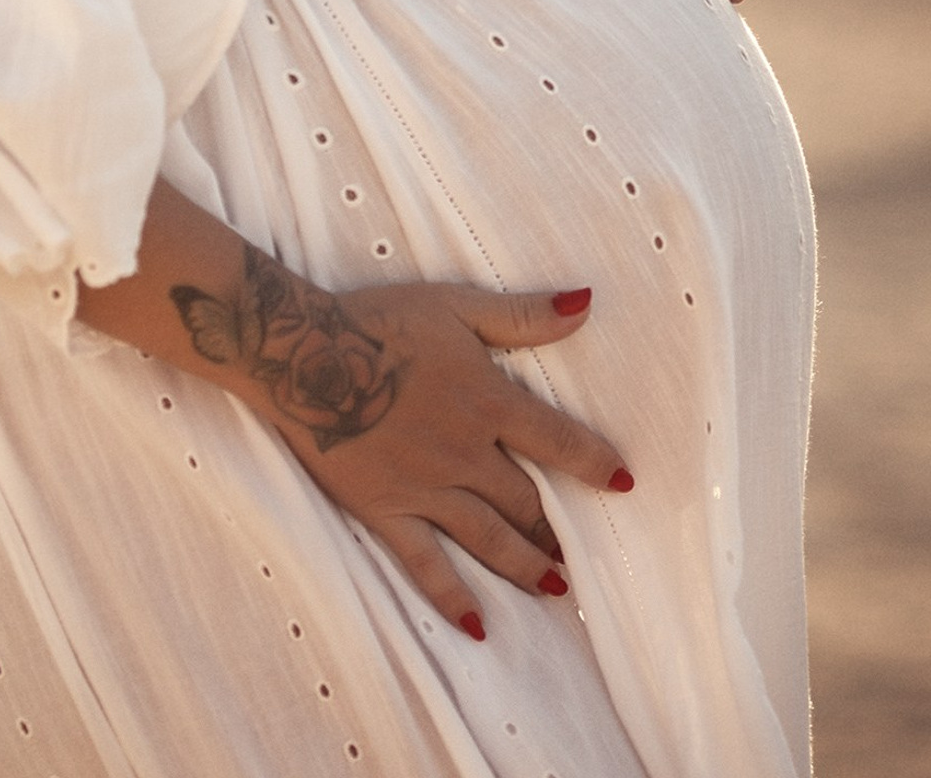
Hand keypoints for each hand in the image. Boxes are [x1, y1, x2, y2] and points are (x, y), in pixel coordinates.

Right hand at [181, 258, 628, 638]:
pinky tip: (479, 625)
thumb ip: (523, 316)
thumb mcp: (457, 305)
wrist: (303, 353)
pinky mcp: (385, 512)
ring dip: (525, 566)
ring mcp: (425, 489)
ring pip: (488, 538)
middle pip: (525, 501)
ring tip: (555, 588)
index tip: (626, 485)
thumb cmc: (381, 319)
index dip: (595, 464)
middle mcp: (465, 453)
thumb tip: (586, 304)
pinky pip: (426, 565)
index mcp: (488, 401)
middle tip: (585, 558)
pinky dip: (453, 597)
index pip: (558, 441)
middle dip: (557, 530)